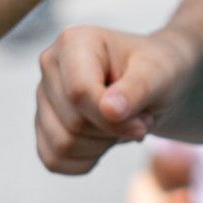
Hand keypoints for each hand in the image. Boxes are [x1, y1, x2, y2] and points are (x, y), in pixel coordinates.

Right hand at [36, 23, 192, 173]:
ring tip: (121, 123)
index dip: (113, 119)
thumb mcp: (160, 74)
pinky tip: (104, 140)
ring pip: (62, 145)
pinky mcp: (43, 125)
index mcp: (74, 42)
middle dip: (113, 130)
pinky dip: (85, 160)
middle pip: (72, 122)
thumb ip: (137, 88)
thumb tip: (109, 109)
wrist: (154, 83)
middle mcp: (50, 65)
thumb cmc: (157, 70)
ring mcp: (42, 96)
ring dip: (102, 146)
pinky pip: (54, 160)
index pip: (79, 92)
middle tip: (137, 117)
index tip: (144, 122)